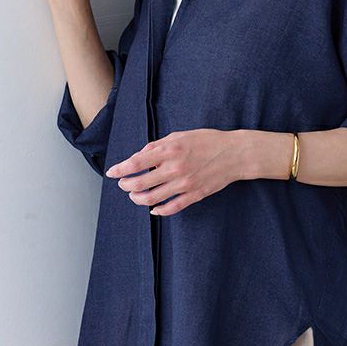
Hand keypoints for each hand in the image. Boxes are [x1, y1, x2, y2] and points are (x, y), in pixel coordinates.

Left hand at [105, 129, 244, 215]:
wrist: (235, 154)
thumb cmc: (208, 141)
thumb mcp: (181, 135)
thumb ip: (158, 145)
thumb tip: (140, 156)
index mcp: (170, 150)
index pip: (137, 162)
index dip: (120, 169)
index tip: (111, 172)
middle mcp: (175, 168)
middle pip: (140, 183)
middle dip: (126, 185)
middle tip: (122, 184)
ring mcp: (185, 184)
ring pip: (153, 198)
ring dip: (138, 198)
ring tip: (134, 195)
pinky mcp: (195, 195)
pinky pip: (172, 207)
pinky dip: (159, 210)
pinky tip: (153, 208)